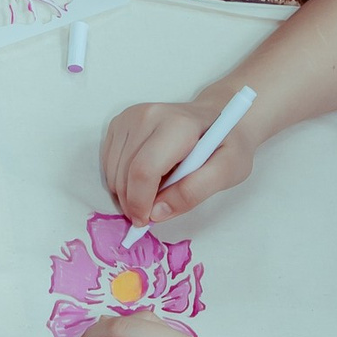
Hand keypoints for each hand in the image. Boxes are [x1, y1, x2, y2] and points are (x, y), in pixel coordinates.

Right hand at [99, 94, 260, 227]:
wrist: (217, 115)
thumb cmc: (225, 144)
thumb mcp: (229, 170)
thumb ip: (195, 192)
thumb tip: (156, 212)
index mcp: (178, 125)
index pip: (144, 170)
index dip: (140, 203)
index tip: (146, 221)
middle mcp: (148, 115)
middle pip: (124, 174)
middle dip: (133, 204)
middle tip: (151, 214)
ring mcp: (130, 117)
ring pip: (112, 172)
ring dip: (126, 193)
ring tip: (154, 191)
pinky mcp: (119, 123)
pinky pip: (108, 164)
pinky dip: (121, 180)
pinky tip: (144, 178)